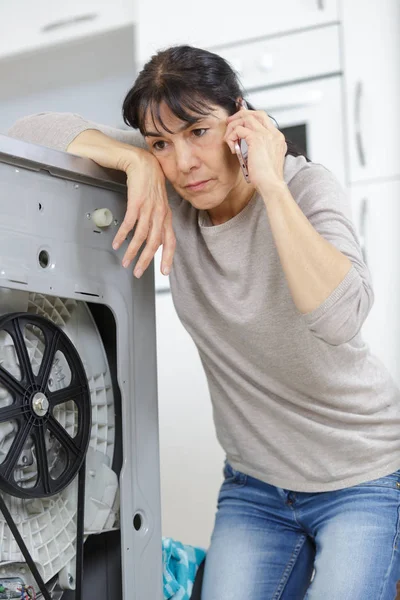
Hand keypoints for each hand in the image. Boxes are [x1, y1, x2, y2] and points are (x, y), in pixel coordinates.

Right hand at [112, 151, 175, 278]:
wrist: (143, 163)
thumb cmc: (150, 183)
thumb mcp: (159, 205)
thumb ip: (158, 223)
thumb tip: (155, 240)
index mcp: (166, 217)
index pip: (170, 242)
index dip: (168, 258)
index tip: (164, 272)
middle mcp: (160, 215)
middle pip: (154, 243)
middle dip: (145, 261)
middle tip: (137, 271)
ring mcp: (149, 209)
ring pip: (142, 237)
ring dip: (132, 252)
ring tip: (125, 261)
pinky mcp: (137, 203)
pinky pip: (130, 224)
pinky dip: (123, 236)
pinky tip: (118, 243)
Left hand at [223, 109, 287, 194]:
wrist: (271, 185)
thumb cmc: (267, 178)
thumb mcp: (265, 160)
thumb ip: (260, 149)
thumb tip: (246, 145)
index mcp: (277, 138)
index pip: (263, 119)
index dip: (249, 118)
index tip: (239, 124)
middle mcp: (273, 133)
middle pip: (256, 113)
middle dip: (240, 116)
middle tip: (230, 123)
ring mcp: (266, 135)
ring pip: (246, 118)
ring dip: (233, 127)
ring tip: (229, 139)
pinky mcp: (256, 139)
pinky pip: (239, 129)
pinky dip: (232, 136)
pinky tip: (232, 148)